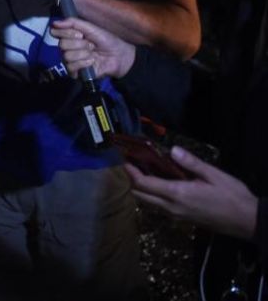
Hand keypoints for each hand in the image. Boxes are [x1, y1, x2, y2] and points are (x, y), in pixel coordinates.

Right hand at [50, 18, 135, 78]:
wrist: (119, 55)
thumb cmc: (106, 40)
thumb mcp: (90, 28)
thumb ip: (73, 23)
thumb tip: (54, 23)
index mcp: (69, 36)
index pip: (55, 32)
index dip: (66, 32)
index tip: (80, 34)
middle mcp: (66, 48)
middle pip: (61, 44)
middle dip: (79, 44)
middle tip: (91, 44)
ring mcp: (69, 60)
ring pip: (66, 56)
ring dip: (83, 53)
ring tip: (93, 53)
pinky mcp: (74, 72)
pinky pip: (71, 66)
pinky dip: (84, 63)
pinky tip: (92, 61)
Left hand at [126, 146, 258, 239]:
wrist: (247, 222)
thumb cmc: (232, 196)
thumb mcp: (214, 175)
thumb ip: (191, 163)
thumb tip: (172, 150)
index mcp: (177, 194)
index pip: (144, 184)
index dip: (131, 172)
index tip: (125, 159)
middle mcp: (171, 207)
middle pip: (140, 196)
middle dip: (131, 180)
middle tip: (131, 163)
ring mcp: (175, 216)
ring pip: (148, 203)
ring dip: (141, 189)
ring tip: (142, 171)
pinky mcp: (181, 219)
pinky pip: (158, 208)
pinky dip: (151, 196)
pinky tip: (158, 184)